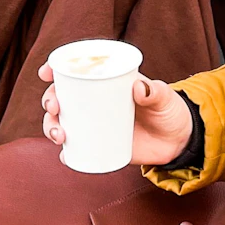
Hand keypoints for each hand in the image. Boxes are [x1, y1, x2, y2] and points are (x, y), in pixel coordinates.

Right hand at [39, 67, 192, 165]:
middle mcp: (94, 102)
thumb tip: (139, 88)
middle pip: (61, 97)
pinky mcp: (99, 146)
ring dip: (50, 126)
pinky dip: (66, 153)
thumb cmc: (169, 111)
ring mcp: (95, 124)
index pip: (76, 71)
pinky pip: (75, 150)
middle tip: (54, 107)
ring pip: (62, 122)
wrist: (177, 141)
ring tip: (59, 134)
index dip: (56, 69)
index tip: (46, 72)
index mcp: (106, 82)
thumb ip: (155, 92)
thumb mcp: (165, 97)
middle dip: (49, 100)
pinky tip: (65, 155)